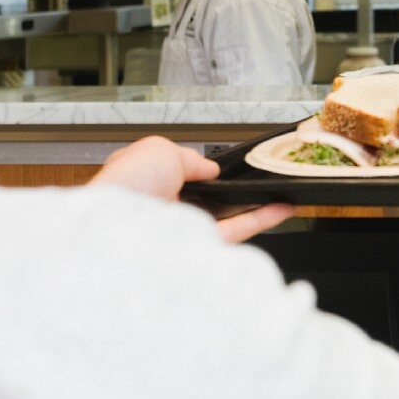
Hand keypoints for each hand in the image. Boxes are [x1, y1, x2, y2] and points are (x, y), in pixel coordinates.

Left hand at [91, 136, 293, 242]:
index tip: (224, 166)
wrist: (119, 229)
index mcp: (145, 184)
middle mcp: (163, 211)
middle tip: (259, 182)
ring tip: (280, 194)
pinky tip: (280, 208)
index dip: (200, 169)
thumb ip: (191, 157)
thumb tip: (211, 169)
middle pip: (205, 200)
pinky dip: (260, 219)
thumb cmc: (126, 187)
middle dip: (231, 192)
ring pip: (225, 218)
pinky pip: (235, 232)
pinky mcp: (199, 249)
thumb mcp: (160, 150)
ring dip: (253, 206)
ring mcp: (181, 232)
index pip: (177, 174)